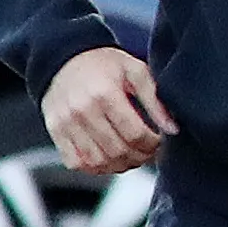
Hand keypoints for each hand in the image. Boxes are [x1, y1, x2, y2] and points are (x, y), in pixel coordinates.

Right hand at [44, 45, 174, 177]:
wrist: (64, 58)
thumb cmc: (104, 64)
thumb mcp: (135, 70)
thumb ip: (155, 99)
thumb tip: (172, 129)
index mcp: (105, 94)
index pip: (135, 134)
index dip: (152, 144)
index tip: (158, 140)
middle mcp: (82, 111)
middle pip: (117, 151)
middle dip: (140, 157)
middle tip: (148, 151)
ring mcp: (66, 124)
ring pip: (98, 162)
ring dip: (120, 165)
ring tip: (131, 156)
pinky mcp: (55, 132)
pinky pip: (76, 163)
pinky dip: (95, 167)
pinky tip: (108, 158)